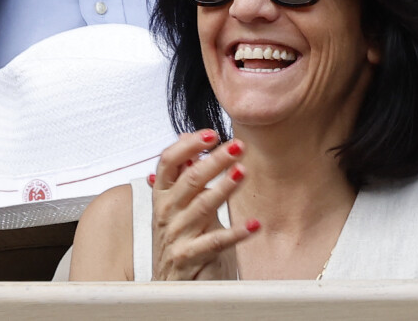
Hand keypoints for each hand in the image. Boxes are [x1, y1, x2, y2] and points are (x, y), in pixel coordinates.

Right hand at [150, 130, 259, 280]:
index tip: (211, 134)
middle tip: (237, 146)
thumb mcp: (178, 201)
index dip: (189, 145)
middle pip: (189, 179)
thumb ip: (182, 170)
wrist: (175, 282)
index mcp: (162, 194)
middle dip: (215, 161)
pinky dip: (236, 232)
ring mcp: (177, 235)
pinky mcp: (189, 257)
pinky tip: (254, 224)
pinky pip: (216, 241)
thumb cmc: (181, 237)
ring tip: (243, 172)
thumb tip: (186, 136)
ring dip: (224, 188)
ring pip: (202, 205)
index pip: (168, 161)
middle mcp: (166, 212)